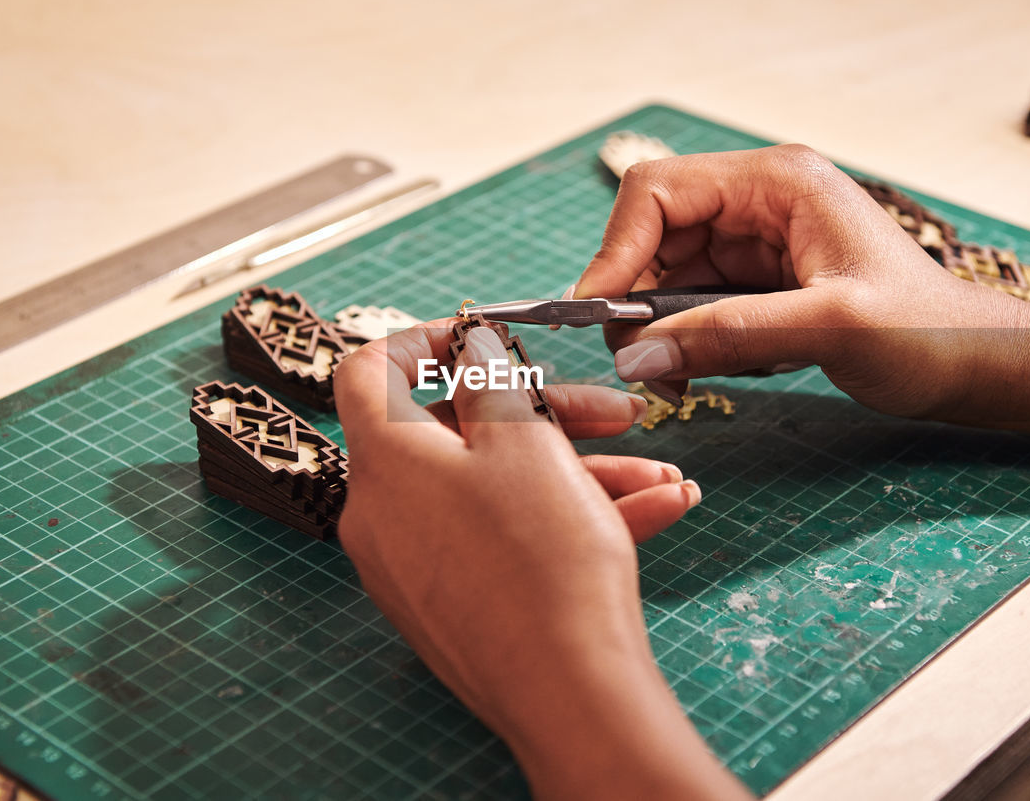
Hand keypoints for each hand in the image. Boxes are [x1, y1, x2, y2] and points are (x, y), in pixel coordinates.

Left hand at [333, 320, 752, 799]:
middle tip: (616, 416)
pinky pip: (505, 538)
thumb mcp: (524, 440)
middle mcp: (386, 512)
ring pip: (499, 489)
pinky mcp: (453, 602)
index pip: (369, 372)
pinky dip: (568, 520)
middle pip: (461, 433)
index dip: (424, 340)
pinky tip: (652, 512)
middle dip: (551, 416)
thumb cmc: (542, 559)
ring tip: (660, 477)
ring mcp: (417, 564)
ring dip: (581, 474)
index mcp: (386, 460)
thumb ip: (489, 376)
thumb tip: (468, 346)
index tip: (484, 337)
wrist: (568, 692)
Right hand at [574, 144, 1021, 416]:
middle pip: (654, 235)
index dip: (616, 249)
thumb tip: (633, 356)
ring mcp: (759, 242)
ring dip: (655, 328)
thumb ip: (727, 337)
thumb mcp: (829, 329)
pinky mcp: (760, 283)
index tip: (597, 314)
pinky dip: (682, 341)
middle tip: (635, 364)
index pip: (658, 192)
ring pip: (667, 275)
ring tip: (672, 381)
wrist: (977, 367)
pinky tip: (699, 374)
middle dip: (634, 297)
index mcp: (779, 182)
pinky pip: (693, 305)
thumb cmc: (928, 334)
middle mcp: (760, 202)